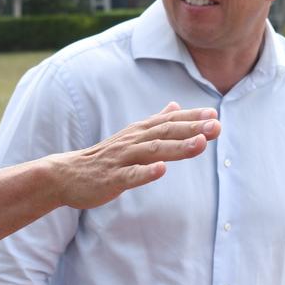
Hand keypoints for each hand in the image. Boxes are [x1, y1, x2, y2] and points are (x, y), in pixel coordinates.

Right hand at [50, 102, 219, 209]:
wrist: (67, 174)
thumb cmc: (104, 157)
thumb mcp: (131, 135)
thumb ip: (155, 121)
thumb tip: (175, 105)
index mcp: (139, 132)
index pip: (169, 121)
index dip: (192, 117)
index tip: (214, 114)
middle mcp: (133, 141)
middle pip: (166, 133)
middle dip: (192, 129)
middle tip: (216, 126)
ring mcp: (122, 159)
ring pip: (153, 151)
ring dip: (177, 147)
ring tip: (200, 144)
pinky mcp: (112, 178)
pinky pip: (131, 175)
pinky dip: (146, 172)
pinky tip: (161, 171)